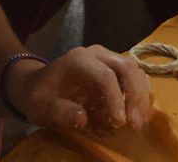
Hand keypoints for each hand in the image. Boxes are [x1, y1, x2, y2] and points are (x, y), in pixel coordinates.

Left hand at [5, 45, 150, 134]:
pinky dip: (140, 92)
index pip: (105, 75)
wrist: (37, 84)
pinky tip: (139, 111)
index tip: (119, 122)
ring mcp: (107, 58)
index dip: (116, 99)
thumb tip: (82, 120)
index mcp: (79, 59)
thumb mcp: (42, 107)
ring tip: (139, 120)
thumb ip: (60, 112)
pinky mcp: (113, 67)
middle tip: (135, 123)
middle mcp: (97, 54)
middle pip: (126, 68)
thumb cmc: (40, 96)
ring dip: (141, 94)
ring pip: (134, 69)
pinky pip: (133, 75)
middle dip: (135, 95)